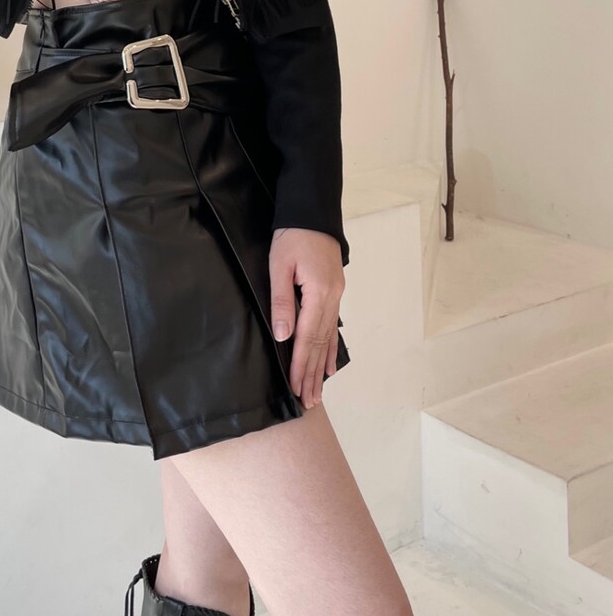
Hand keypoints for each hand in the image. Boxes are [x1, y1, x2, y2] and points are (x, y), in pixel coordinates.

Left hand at [268, 227, 344, 409]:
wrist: (312, 213)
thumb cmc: (291, 236)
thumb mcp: (279, 266)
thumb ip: (282, 301)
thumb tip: (283, 335)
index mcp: (318, 293)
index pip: (307, 337)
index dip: (301, 365)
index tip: (296, 388)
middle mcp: (332, 298)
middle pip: (321, 344)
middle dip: (312, 374)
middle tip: (308, 402)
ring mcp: (336, 296)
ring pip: (329, 338)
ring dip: (322, 367)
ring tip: (318, 391)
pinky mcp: (334, 292)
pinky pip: (333, 326)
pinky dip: (332, 348)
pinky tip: (331, 365)